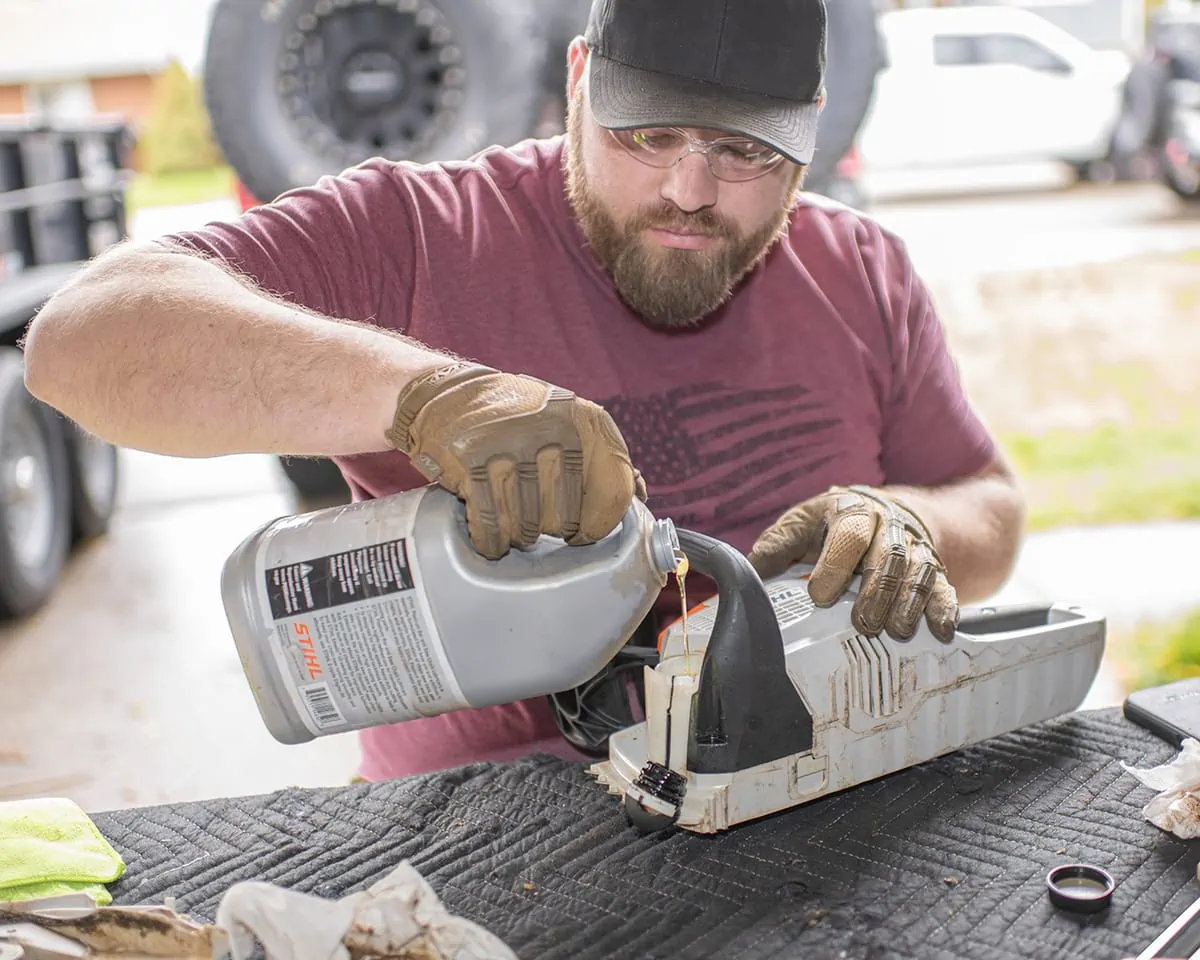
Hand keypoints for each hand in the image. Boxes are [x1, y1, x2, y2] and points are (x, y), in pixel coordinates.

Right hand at [385, 361, 645, 558]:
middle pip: (567, 520)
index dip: (600, 523)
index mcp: (588, 421)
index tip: (585, 533)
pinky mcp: (473, 464)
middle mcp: (555, 431)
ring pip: (528, 529)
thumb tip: (641, 497)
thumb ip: (602, 458)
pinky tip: (489, 531)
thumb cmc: (518, 420)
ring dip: (517, 534)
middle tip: (533, 513)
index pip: (616, 492)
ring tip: (508, 512)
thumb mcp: (568, 424)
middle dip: (550, 528)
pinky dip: (490, 540)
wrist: (448, 396)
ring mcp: (511, 447)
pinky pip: (491, 529)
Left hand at [747, 484, 957, 641]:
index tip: (819, 595)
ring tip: (896, 631)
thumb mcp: (802, 524)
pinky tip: (940, 631)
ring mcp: (915, 547)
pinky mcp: (936, 568)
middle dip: (876, 590)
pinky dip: (943, 609)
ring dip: (909, 603)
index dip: (834, 564)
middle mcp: (888, 526)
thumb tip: (749, 571)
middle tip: (863, 623)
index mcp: (851, 511)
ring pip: (918, 571)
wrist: (889, 512)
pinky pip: (944, 586)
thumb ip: (778, 545)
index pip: (848, 533)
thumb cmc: (834, 525)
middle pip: (887, 555)